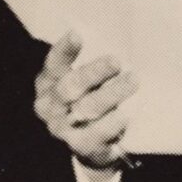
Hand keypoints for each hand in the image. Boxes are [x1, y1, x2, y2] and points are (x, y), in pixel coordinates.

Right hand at [33, 31, 138, 168]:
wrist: (89, 143)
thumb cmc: (88, 97)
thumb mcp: (84, 80)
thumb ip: (92, 65)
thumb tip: (120, 40)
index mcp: (48, 82)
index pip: (54, 63)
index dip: (64, 49)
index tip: (77, 35)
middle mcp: (51, 105)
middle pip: (70, 86)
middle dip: (94, 72)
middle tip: (116, 61)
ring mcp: (62, 128)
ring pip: (87, 108)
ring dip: (111, 93)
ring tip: (133, 81)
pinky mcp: (80, 146)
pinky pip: (96, 134)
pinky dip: (111, 124)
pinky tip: (125, 115)